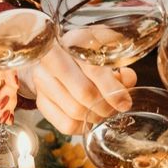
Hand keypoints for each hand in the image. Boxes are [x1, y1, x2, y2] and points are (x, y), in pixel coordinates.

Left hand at [0, 53, 11, 159]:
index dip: (3, 70)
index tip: (10, 85)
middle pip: (2, 69)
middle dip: (7, 87)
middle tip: (3, 104)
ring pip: (6, 82)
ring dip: (8, 98)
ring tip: (2, 114)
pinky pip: (5, 93)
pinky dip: (8, 105)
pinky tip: (4, 117)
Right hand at [21, 43, 136, 134]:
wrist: (56, 51)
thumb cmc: (84, 48)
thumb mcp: (104, 46)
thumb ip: (118, 61)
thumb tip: (127, 79)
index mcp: (70, 41)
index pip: (93, 70)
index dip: (112, 89)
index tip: (125, 102)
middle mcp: (50, 61)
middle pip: (84, 93)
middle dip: (106, 106)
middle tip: (116, 107)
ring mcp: (42, 82)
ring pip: (75, 111)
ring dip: (96, 116)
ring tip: (103, 110)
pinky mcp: (41, 101)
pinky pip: (65, 124)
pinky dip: (83, 126)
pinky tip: (89, 117)